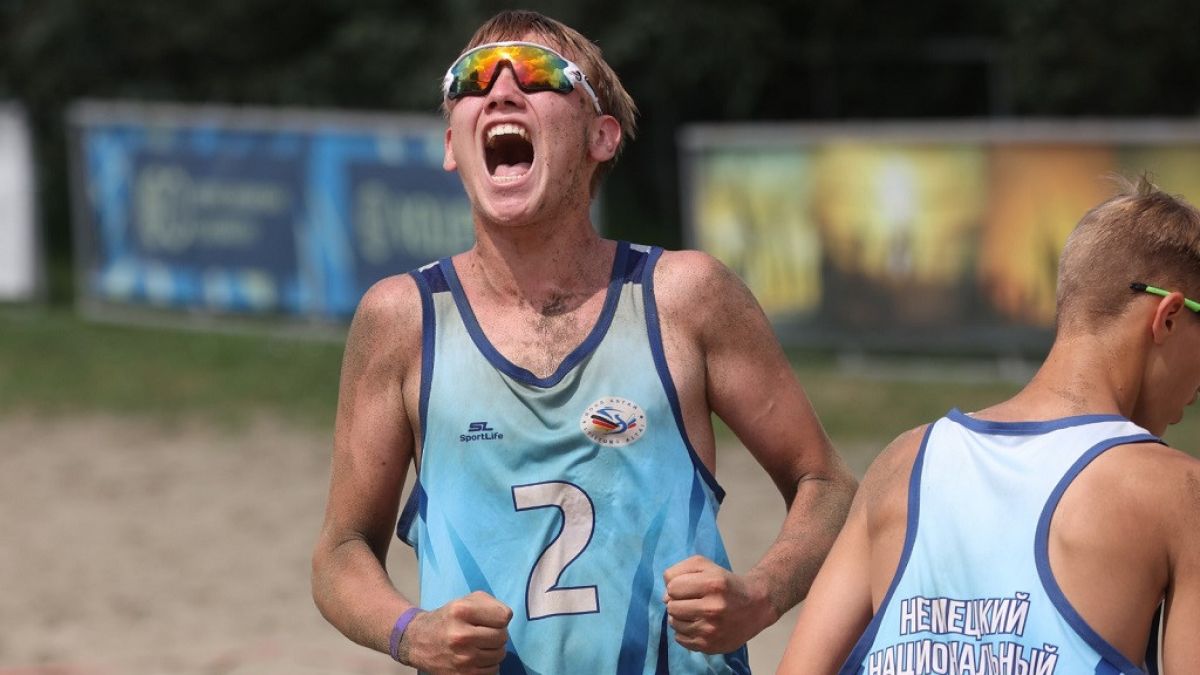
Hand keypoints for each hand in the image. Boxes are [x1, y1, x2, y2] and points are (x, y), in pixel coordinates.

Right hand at [398, 591, 512, 673]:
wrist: (418, 641)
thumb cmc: (448, 618)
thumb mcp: (465, 600)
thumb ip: (490, 604)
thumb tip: (507, 618)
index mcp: (461, 611)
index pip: (503, 617)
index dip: (499, 617)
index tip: (489, 619)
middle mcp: (461, 636)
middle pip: (502, 637)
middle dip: (497, 634)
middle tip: (485, 633)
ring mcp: (461, 659)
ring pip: (499, 655)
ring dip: (494, 650)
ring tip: (480, 645)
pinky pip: (492, 671)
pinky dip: (488, 665)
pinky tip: (477, 658)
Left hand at [663, 555, 776, 653]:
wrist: (756, 606)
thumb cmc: (726, 583)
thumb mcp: (705, 565)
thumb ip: (679, 570)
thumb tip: (665, 595)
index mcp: (713, 584)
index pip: (672, 587)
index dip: (677, 586)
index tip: (688, 587)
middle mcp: (713, 608)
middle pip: (671, 607)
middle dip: (677, 602)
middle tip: (692, 601)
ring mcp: (711, 630)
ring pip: (674, 624)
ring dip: (680, 617)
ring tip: (695, 612)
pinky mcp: (709, 646)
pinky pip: (680, 639)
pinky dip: (684, 631)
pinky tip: (698, 624)